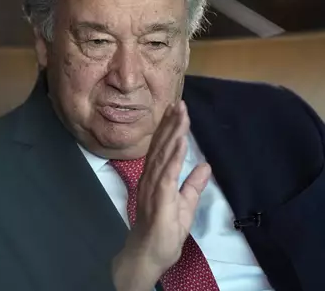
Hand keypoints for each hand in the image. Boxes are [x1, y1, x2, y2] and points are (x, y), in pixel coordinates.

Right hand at [112, 101, 211, 290]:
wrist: (149, 253)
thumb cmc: (163, 231)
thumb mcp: (185, 205)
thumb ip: (193, 185)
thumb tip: (205, 165)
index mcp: (155, 178)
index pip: (163, 148)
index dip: (170, 128)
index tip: (178, 110)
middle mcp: (150, 177)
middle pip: (161, 146)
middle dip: (171, 123)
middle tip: (179, 102)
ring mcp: (153, 186)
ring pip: (164, 154)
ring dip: (173, 132)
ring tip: (180, 114)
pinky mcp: (159, 197)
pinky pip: (167, 172)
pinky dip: (174, 155)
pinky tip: (180, 140)